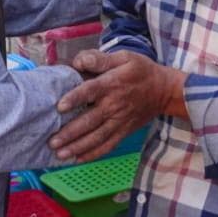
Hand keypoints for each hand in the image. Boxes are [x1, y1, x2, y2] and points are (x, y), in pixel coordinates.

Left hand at [50, 50, 183, 163]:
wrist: (165, 90)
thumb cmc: (141, 70)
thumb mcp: (124, 57)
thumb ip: (100, 59)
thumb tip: (78, 61)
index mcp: (112, 83)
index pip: (91, 91)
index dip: (75, 98)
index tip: (60, 107)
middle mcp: (114, 105)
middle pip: (90, 120)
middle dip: (71, 133)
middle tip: (52, 141)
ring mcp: (119, 121)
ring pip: (97, 137)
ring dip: (78, 147)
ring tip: (60, 154)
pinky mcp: (124, 131)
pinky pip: (108, 145)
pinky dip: (93, 154)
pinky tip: (77, 159)